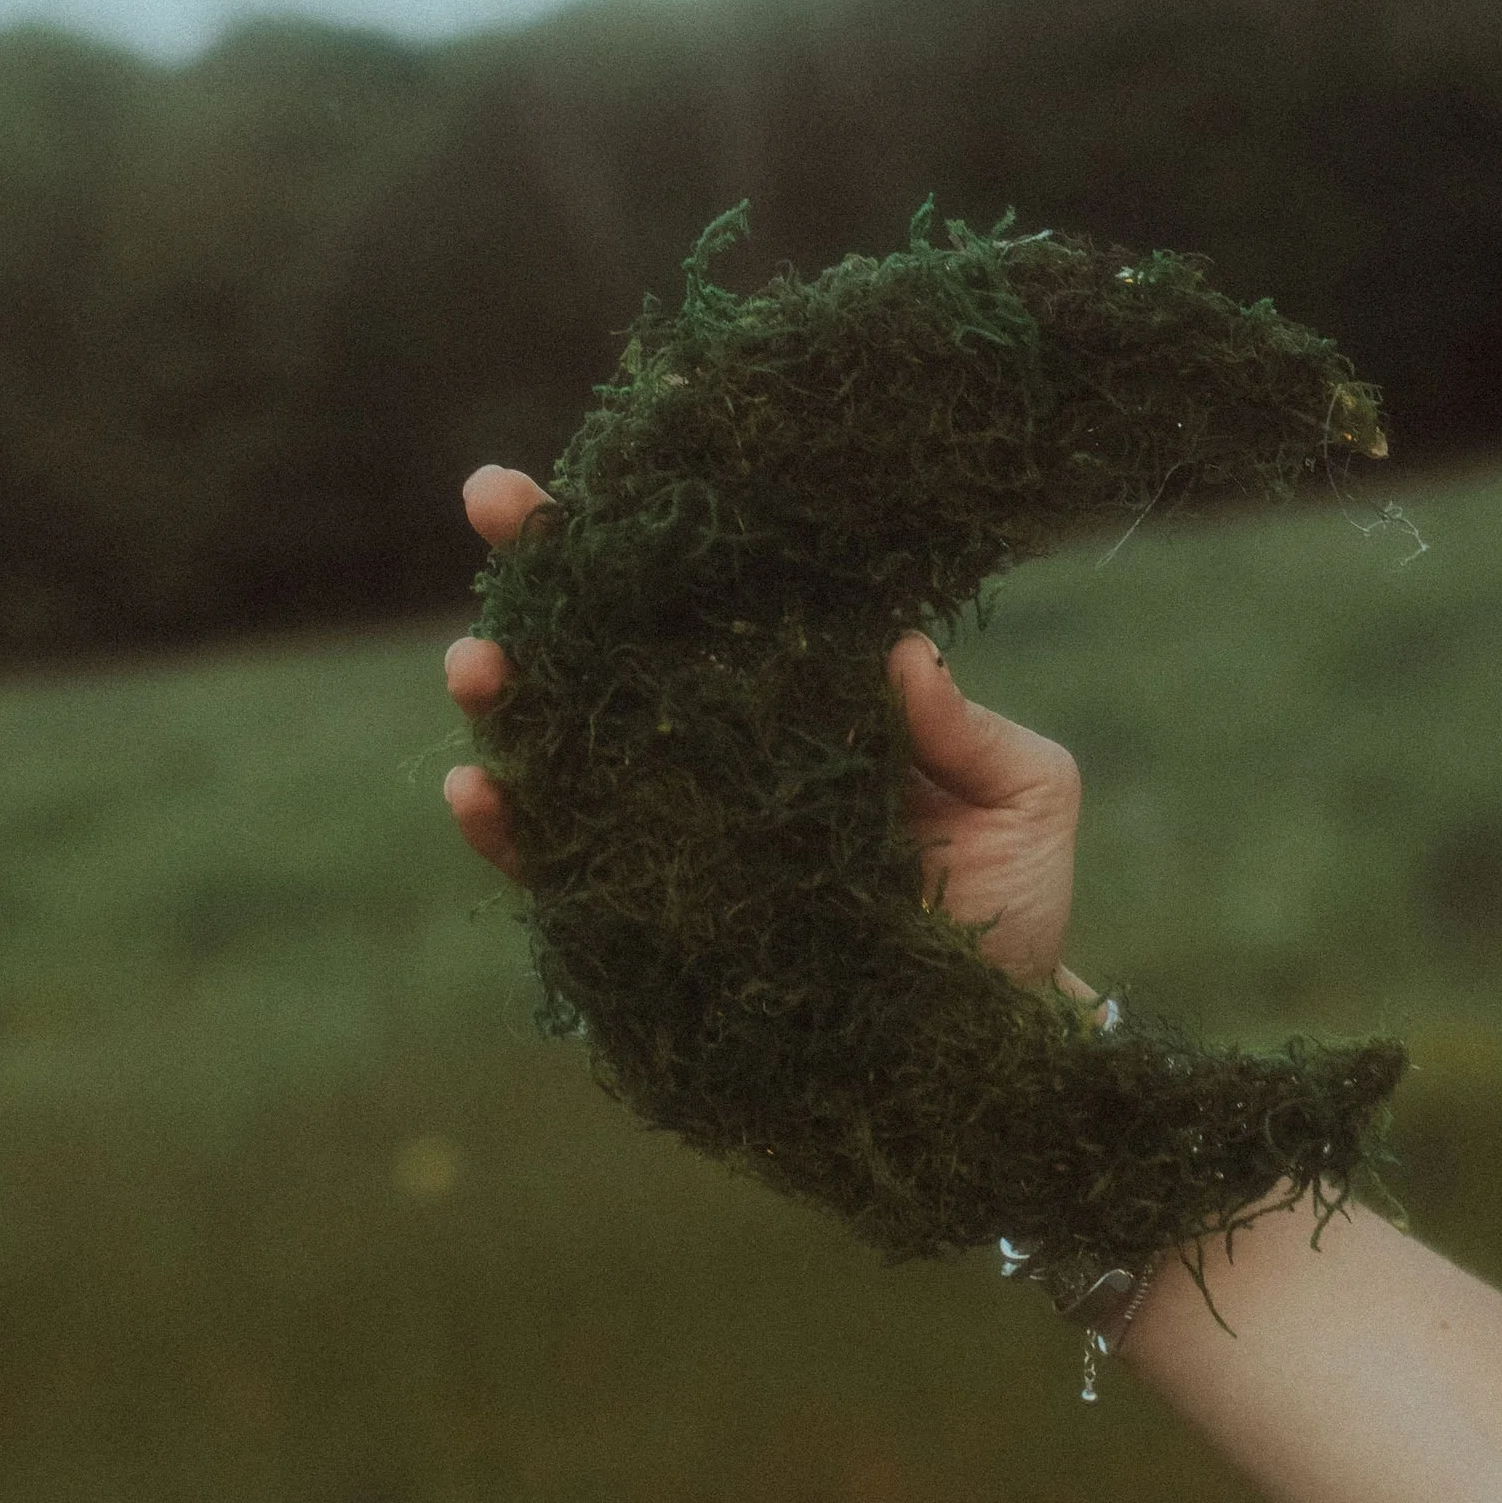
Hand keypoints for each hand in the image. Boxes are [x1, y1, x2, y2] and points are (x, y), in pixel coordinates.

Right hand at [441, 464, 1085, 994]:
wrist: (982, 1043)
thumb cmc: (1009, 906)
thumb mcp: (1024, 801)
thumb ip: (970, 731)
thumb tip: (901, 653)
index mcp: (803, 692)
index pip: (715, 592)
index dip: (646, 526)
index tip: (572, 459)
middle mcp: (722, 746)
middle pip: (611, 645)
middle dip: (540, 574)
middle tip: (492, 504)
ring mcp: (678, 829)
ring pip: (566, 745)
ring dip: (510, 701)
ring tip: (476, 667)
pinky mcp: (649, 918)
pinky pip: (565, 870)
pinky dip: (517, 835)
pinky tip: (478, 794)